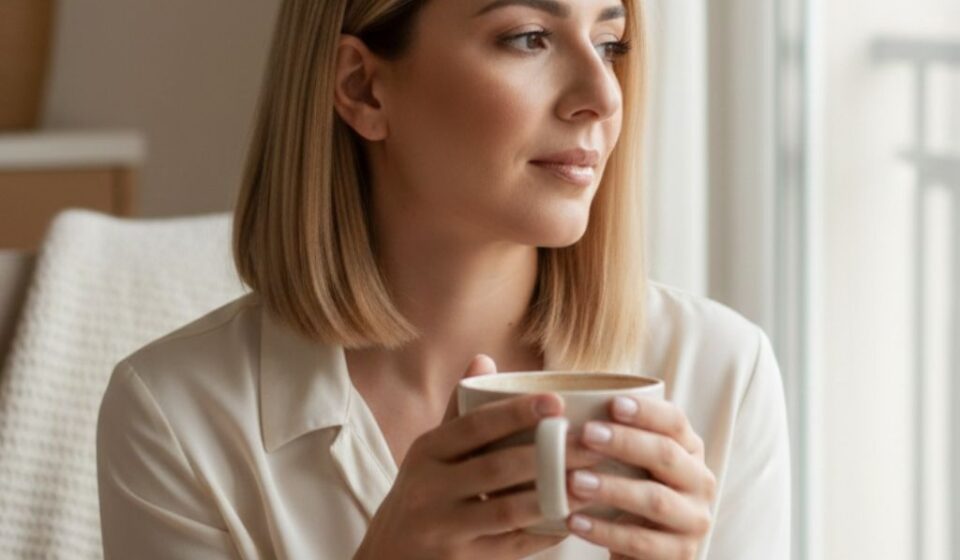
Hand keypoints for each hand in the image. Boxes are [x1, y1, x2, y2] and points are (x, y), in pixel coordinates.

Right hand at [354, 355, 604, 559]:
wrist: (388, 555)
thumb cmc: (423, 493)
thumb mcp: (430, 452)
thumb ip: (459, 411)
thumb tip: (484, 359)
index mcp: (427, 451)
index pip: (475, 425)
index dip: (516, 412)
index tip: (557, 401)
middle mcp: (430, 487)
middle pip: (498, 467)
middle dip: (549, 455)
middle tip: (592, 443)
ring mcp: (444, 528)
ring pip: (508, 509)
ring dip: (554, 496)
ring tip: (590, 482)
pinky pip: (511, 547)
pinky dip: (543, 534)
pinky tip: (570, 520)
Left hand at [564, 396, 716, 559]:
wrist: (642, 551)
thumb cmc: (627, 493)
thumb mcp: (628, 463)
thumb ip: (614, 437)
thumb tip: (567, 406)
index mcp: (689, 450)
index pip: (675, 421)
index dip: (646, 411)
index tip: (612, 403)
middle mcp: (700, 481)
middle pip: (666, 455)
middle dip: (625, 442)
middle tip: (586, 434)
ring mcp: (694, 520)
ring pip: (655, 500)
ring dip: (612, 489)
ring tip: (573, 481)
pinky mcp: (680, 553)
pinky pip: (641, 541)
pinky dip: (604, 532)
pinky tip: (574, 522)